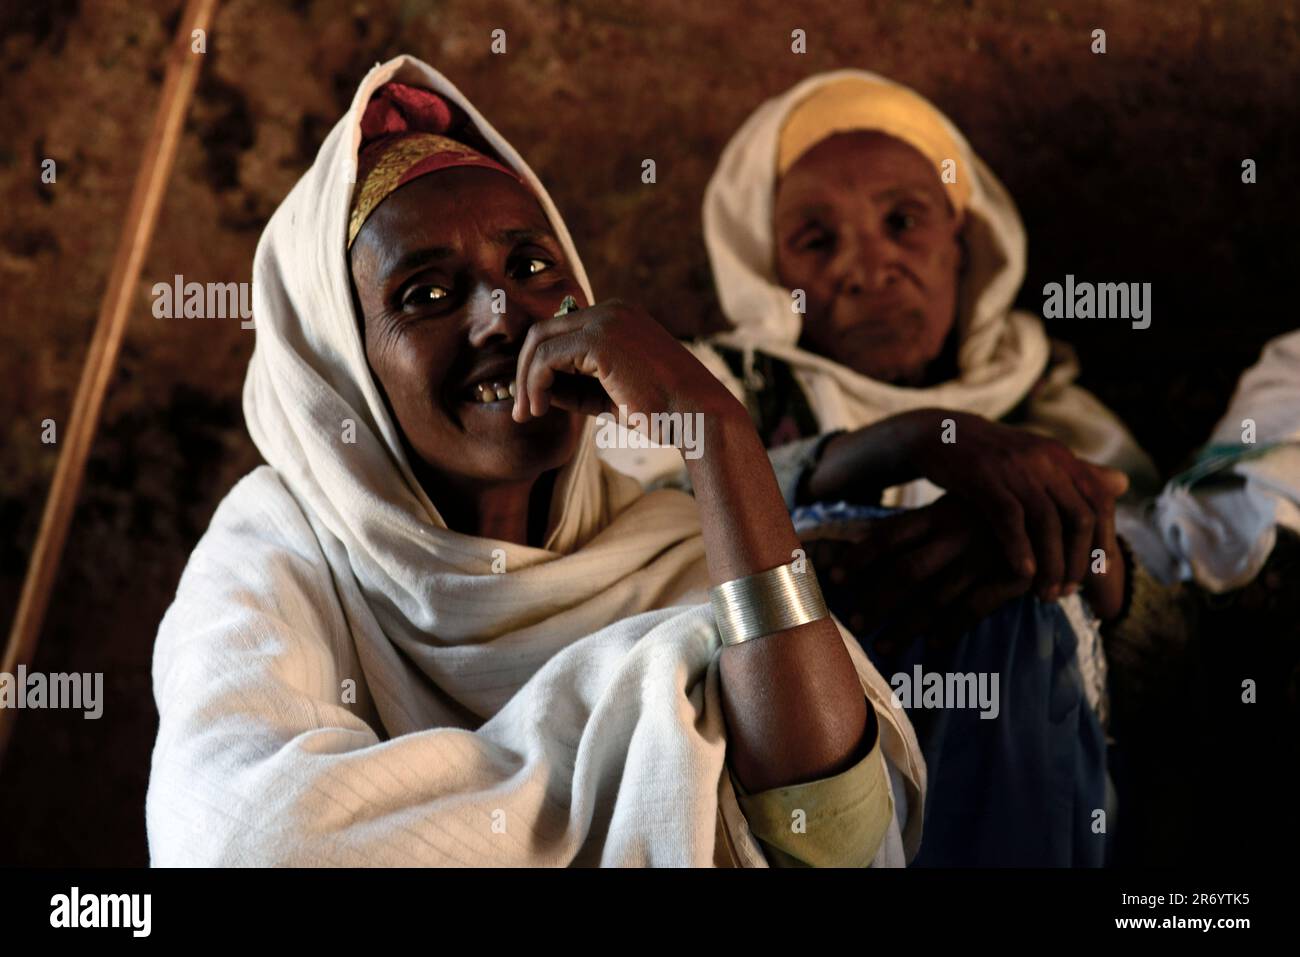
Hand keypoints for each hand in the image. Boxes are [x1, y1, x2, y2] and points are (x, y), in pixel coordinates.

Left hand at [511, 298, 737, 428]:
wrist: (699, 417)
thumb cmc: (663, 412)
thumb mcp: (610, 396)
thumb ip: (576, 387)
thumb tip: (537, 389)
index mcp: (619, 318)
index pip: (562, 333)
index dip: (539, 366)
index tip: (534, 401)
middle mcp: (612, 310)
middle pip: (544, 331)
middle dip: (525, 371)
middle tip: (521, 410)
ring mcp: (606, 320)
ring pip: (540, 342)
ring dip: (526, 380)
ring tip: (528, 413)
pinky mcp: (600, 339)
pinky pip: (548, 358)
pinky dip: (535, 383)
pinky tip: (540, 408)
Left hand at [809, 496, 1034, 642]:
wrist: (1057, 504)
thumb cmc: (992, 511)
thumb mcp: (955, 509)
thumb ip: (920, 530)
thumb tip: (867, 551)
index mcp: (939, 514)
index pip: (889, 536)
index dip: (860, 558)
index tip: (835, 579)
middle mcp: (956, 535)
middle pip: (905, 572)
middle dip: (877, 601)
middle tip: (854, 624)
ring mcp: (982, 558)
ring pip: (935, 598)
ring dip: (905, 626)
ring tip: (883, 647)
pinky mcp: (1010, 578)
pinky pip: (973, 609)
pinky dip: (949, 629)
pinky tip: (930, 646)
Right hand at [900, 410, 1128, 603]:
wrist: (940, 434)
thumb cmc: (992, 457)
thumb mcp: (1038, 458)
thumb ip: (1077, 475)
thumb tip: (1124, 483)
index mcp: (1061, 456)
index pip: (1101, 501)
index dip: (1103, 541)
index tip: (1096, 574)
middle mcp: (1045, 458)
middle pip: (1079, 516)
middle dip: (1078, 560)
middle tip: (1069, 591)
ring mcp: (1014, 466)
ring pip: (1047, 522)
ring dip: (1051, 563)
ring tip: (1046, 593)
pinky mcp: (983, 476)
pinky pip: (1010, 518)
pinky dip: (1019, 549)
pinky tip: (1022, 574)